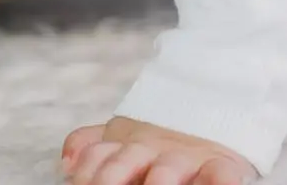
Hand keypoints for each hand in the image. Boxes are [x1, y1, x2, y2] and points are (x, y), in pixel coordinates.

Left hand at [61, 117, 254, 184]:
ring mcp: (186, 158)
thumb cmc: (159, 139)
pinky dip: (219, 183)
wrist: (213, 109)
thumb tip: (65, 163)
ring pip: (166, 171)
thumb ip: (90, 145)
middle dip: (111, 178)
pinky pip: (221, 175)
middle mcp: (154, 151)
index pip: (97, 156)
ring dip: (157, 181)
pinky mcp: (220, 164)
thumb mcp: (124, 134)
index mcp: (127, 144)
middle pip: (125, 162)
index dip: (85, 173)